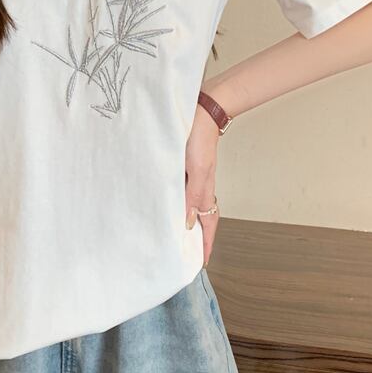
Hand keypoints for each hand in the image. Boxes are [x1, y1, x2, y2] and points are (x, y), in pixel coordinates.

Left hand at [185, 105, 220, 266]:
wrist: (201, 110)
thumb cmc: (198, 137)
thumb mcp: (195, 169)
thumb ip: (191, 195)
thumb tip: (187, 222)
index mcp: (205, 188)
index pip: (208, 223)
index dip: (206, 244)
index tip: (201, 263)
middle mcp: (200, 184)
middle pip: (201, 216)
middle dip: (196, 237)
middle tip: (184, 253)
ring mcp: (192, 175)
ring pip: (190, 204)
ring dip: (184, 220)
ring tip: (172, 234)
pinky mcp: (184, 165)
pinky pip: (182, 190)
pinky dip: (176, 201)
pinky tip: (163, 202)